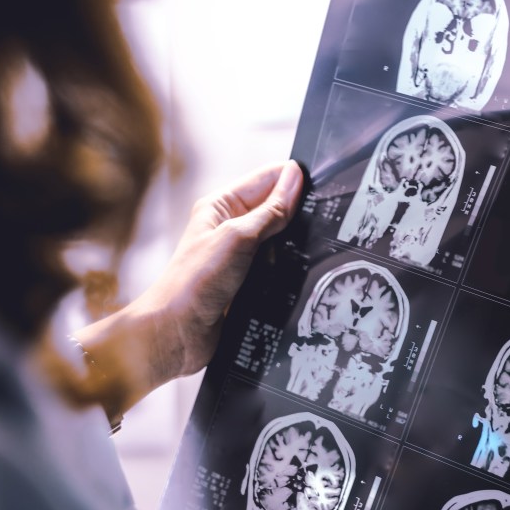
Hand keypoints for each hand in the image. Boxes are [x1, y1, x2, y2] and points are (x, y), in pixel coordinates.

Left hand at [73, 161, 303, 414]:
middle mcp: (233, 228)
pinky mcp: (252, 282)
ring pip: (283, 240)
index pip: (266, 179)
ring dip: (299, 243)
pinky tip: (311, 269)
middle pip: (278, 209)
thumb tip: (295, 177)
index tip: (325, 182)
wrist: (178, 333)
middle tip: (331, 215)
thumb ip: (270, 211)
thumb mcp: (237, 238)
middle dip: (301, 212)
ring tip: (325, 242)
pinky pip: (281, 268)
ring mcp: (243, 256)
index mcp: (222, 206)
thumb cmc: (194, 282)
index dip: (294, 178)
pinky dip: (294, 268)